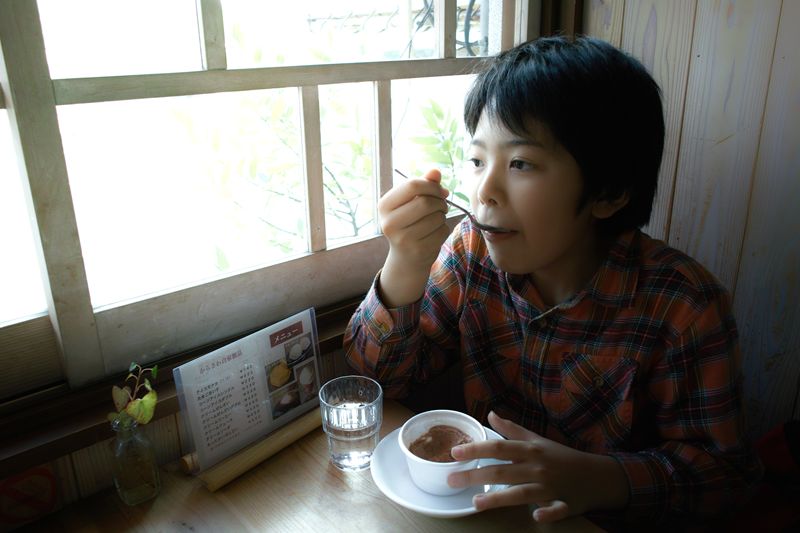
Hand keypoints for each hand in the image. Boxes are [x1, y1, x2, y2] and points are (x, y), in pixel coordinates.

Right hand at [377, 169, 450, 306]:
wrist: (406, 259)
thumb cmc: (410, 223)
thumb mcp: (411, 202)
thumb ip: (423, 185)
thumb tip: (435, 172)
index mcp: (384, 206)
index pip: (412, 185)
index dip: (431, 185)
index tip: (440, 191)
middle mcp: (389, 223)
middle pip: (426, 202)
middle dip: (440, 201)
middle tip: (442, 206)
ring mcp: (403, 239)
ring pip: (436, 216)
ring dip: (443, 215)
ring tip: (437, 219)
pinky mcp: (418, 250)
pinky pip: (442, 230)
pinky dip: (444, 228)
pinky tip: (435, 232)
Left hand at [447, 412, 629, 522]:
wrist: (596, 475)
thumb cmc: (562, 457)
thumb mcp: (537, 440)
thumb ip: (512, 430)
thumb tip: (490, 414)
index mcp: (530, 451)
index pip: (499, 447)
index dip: (476, 449)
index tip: (455, 453)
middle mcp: (537, 468)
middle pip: (503, 471)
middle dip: (475, 475)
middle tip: (452, 480)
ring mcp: (551, 487)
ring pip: (522, 493)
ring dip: (500, 498)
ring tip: (476, 502)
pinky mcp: (565, 504)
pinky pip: (556, 510)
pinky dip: (548, 512)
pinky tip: (536, 516)